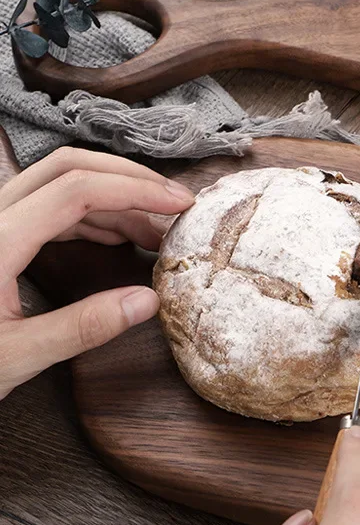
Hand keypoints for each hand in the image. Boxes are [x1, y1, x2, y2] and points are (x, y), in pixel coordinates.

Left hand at [0, 146, 194, 398]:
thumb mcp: (14, 357)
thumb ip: (82, 327)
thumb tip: (149, 301)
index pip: (76, 190)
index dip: (135, 189)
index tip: (179, 205)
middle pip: (69, 167)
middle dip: (130, 179)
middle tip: (175, 204)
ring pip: (62, 183)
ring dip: (116, 198)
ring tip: (156, 232)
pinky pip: (52, 206)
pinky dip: (95, 215)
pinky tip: (120, 238)